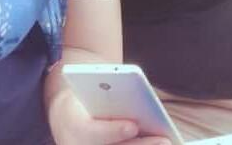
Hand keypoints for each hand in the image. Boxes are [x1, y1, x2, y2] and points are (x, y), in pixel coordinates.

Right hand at [48, 88, 171, 144]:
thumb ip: (108, 95)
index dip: (114, 131)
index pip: (94, 133)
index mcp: (73, 126)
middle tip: (163, 140)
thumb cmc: (82, 101)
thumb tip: (135, 99)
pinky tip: (157, 143)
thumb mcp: (87, 91)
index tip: (133, 125)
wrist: (66, 119)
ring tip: (165, 142)